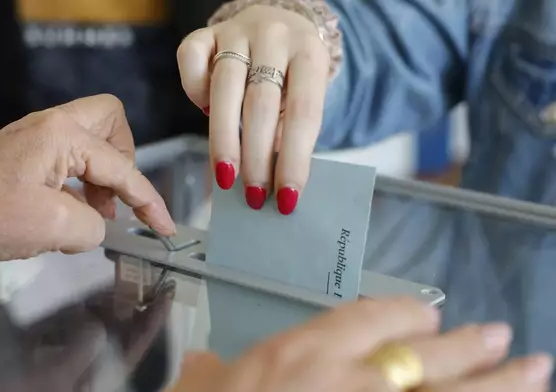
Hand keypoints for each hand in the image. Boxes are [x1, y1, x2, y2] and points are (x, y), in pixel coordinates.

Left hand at [0, 94, 174, 263]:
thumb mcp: (52, 228)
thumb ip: (94, 226)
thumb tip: (99, 225)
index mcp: (62, 135)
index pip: (122, 168)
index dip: (149, 201)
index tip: (164, 228)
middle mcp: (51, 126)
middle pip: (111, 122)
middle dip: (126, 160)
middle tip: (120, 197)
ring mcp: (35, 137)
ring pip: (91, 141)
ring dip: (102, 177)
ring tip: (95, 215)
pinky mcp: (24, 155)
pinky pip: (69, 158)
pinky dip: (81, 183)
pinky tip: (73, 213)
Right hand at [169, 298, 552, 391]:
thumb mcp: (198, 386)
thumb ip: (210, 369)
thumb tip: (208, 363)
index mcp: (299, 355)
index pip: (368, 319)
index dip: (407, 314)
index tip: (429, 317)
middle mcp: (342, 383)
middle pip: (423, 360)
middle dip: (470, 349)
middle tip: (506, 339)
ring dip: (497, 388)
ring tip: (535, 372)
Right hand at [178, 5, 328, 213]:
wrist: (278, 22)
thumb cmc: (291, 73)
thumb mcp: (304, 94)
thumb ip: (291, 129)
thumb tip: (273, 183)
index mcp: (309, 55)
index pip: (304, 114)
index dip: (294, 159)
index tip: (286, 198)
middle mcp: (274, 37)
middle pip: (261, 104)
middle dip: (256, 157)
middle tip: (254, 195)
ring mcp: (236, 31)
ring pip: (225, 87)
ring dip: (224, 140)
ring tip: (226, 177)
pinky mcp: (205, 32)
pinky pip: (192, 61)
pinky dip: (194, 91)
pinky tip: (205, 112)